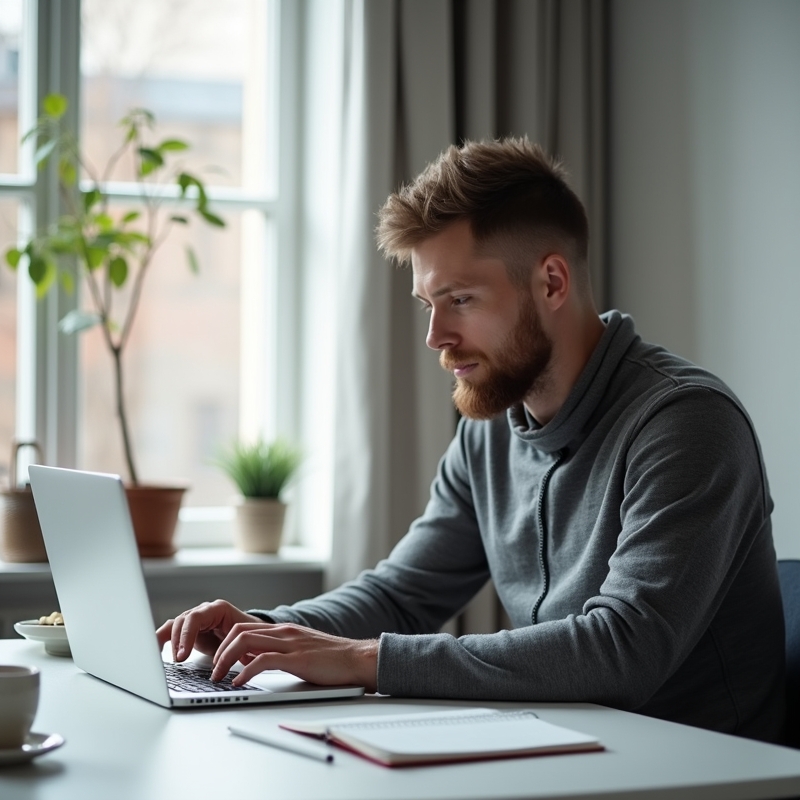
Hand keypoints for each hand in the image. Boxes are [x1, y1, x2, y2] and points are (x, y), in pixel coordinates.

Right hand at [156, 600, 261, 661]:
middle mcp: (203, 611)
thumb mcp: (243, 641)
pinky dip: (160, 639)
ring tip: (165, 659)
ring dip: (169, 642)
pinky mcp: (188, 630)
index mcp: (217, 609)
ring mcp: (194, 620)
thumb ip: (232, 649)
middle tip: (178, 660)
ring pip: (174, 626)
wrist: (250, 635)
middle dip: (177, 642)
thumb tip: (224, 664)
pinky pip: (170, 631)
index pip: (196, 617)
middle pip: (182, 621)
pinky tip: (153, 650)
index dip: (187, 635)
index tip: (183, 654)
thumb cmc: (248, 636)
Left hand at [211, 622, 378, 691]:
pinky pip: (262, 660)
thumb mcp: (301, 651)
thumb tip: (256, 661)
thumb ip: (280, 652)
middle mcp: (284, 632)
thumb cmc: (333, 659)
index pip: (244, 628)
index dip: (225, 643)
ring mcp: (290, 644)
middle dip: (220, 651)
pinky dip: (245, 671)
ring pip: (245, 642)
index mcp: (284, 630)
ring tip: (219, 676)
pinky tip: (239, 682)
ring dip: (226, 660)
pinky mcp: (296, 659)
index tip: (218, 661)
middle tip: (213, 670)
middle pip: (239, 631)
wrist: (357, 659)